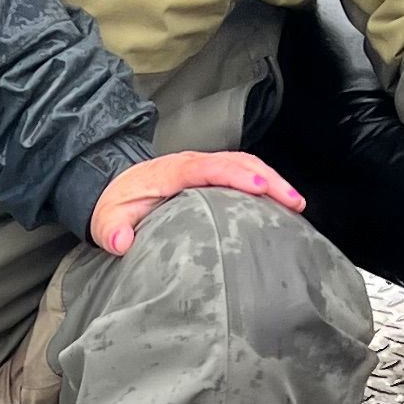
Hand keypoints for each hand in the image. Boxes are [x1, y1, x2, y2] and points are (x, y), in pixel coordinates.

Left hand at [90, 149, 307, 255]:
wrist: (115, 190)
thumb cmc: (116, 206)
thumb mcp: (106, 221)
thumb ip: (111, 231)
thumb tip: (121, 242)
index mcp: (170, 172)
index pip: (207, 168)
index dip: (234, 175)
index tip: (258, 185)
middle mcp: (191, 164)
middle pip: (236, 161)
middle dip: (268, 178)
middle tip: (294, 201)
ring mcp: (204, 167)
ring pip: (245, 164)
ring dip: (272, 180)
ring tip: (297, 204)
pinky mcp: (212, 176)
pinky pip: (242, 173)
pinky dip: (265, 184)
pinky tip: (282, 205)